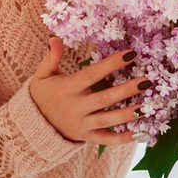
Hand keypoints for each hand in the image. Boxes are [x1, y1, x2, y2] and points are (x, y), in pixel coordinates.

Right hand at [29, 37, 150, 145]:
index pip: (91, 74)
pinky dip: (122, 139)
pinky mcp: (86, 137)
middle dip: (126, 91)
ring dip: (127, 115)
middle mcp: (76, 107)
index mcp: (68, 88)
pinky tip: (139, 133)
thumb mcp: (42, 75)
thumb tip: (55, 38)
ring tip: (146, 108)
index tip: (130, 54)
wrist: (31, 126)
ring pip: (108, 120)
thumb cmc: (41, 95)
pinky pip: (105, 140)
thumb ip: (51, 57)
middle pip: (104, 98)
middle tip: (147, 82)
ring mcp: (82, 124)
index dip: (111, 64)